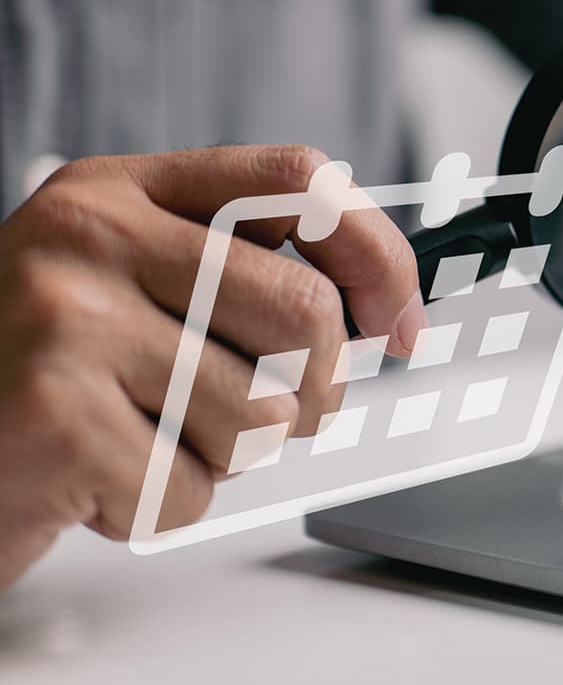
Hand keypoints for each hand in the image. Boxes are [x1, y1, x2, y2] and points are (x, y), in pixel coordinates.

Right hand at [0, 146, 425, 588]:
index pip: (298, 180)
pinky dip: (162, 504)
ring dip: (228, 456)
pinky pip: (189, 485)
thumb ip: (235, 272)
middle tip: (286, 414)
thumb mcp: (126, 281)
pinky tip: (99, 478)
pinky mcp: (50, 414)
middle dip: (318, 388)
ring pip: (258, 412)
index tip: (398, 321)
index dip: (377, 252)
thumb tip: (385, 309)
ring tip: (153, 438)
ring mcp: (65, 319)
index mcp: (122, 189)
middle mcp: (90, 234)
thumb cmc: (42, 370)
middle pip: (303, 309)